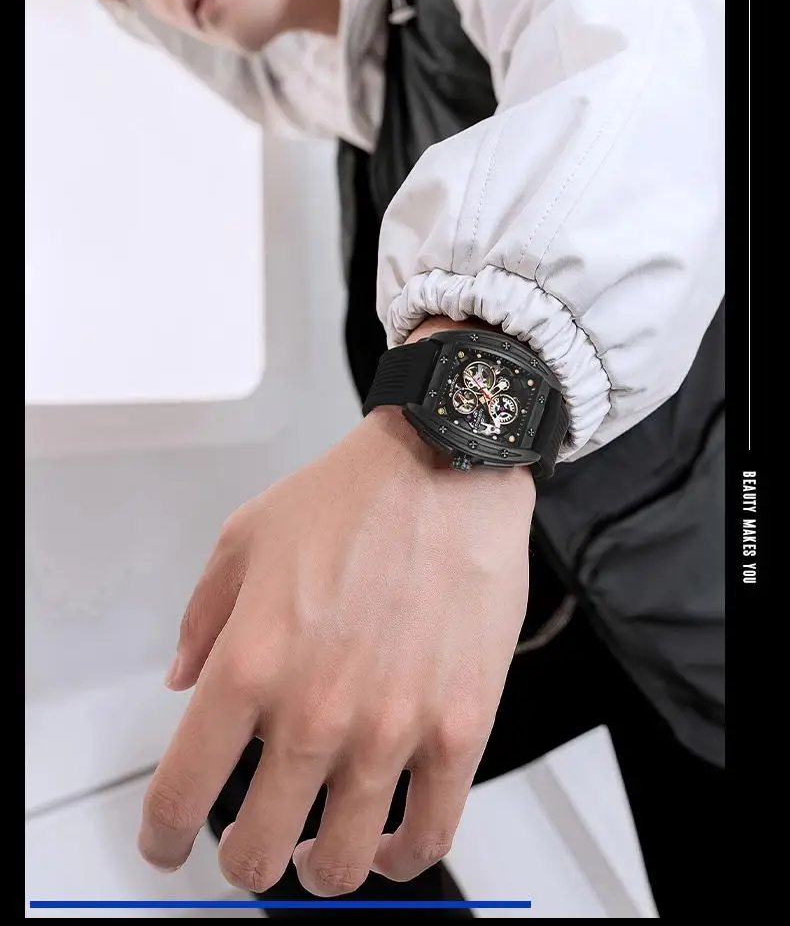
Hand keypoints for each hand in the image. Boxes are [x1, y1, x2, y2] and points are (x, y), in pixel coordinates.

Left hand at [138, 405, 534, 895]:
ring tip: (315, 851)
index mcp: (249, 663)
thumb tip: (185, 682)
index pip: (180, 793)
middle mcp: (314, 709)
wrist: (449, 466)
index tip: (164, 843)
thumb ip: (201, 619)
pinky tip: (386, 845)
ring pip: (339, 863)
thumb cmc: (353, 495)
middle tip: (247, 844)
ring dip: (316, 870)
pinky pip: (427, 835)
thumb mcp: (243, 539)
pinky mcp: (458, 730)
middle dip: (240, 860)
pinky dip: (399, 860)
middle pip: (255, 850)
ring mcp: (390, 728)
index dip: (161, 837)